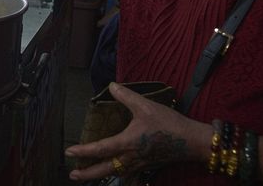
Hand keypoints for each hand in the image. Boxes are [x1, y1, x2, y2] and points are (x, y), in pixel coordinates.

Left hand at [65, 82, 207, 181]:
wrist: (193, 141)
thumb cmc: (169, 123)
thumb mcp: (146, 105)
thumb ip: (126, 96)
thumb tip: (111, 85)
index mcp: (128, 143)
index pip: (100, 149)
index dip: (83, 151)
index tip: (69, 152)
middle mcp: (131, 157)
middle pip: (105, 170)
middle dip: (88, 173)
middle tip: (73, 175)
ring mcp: (140, 164)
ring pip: (116, 173)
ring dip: (100, 175)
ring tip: (87, 176)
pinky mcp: (148, 166)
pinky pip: (129, 175)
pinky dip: (118, 176)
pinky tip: (114, 174)